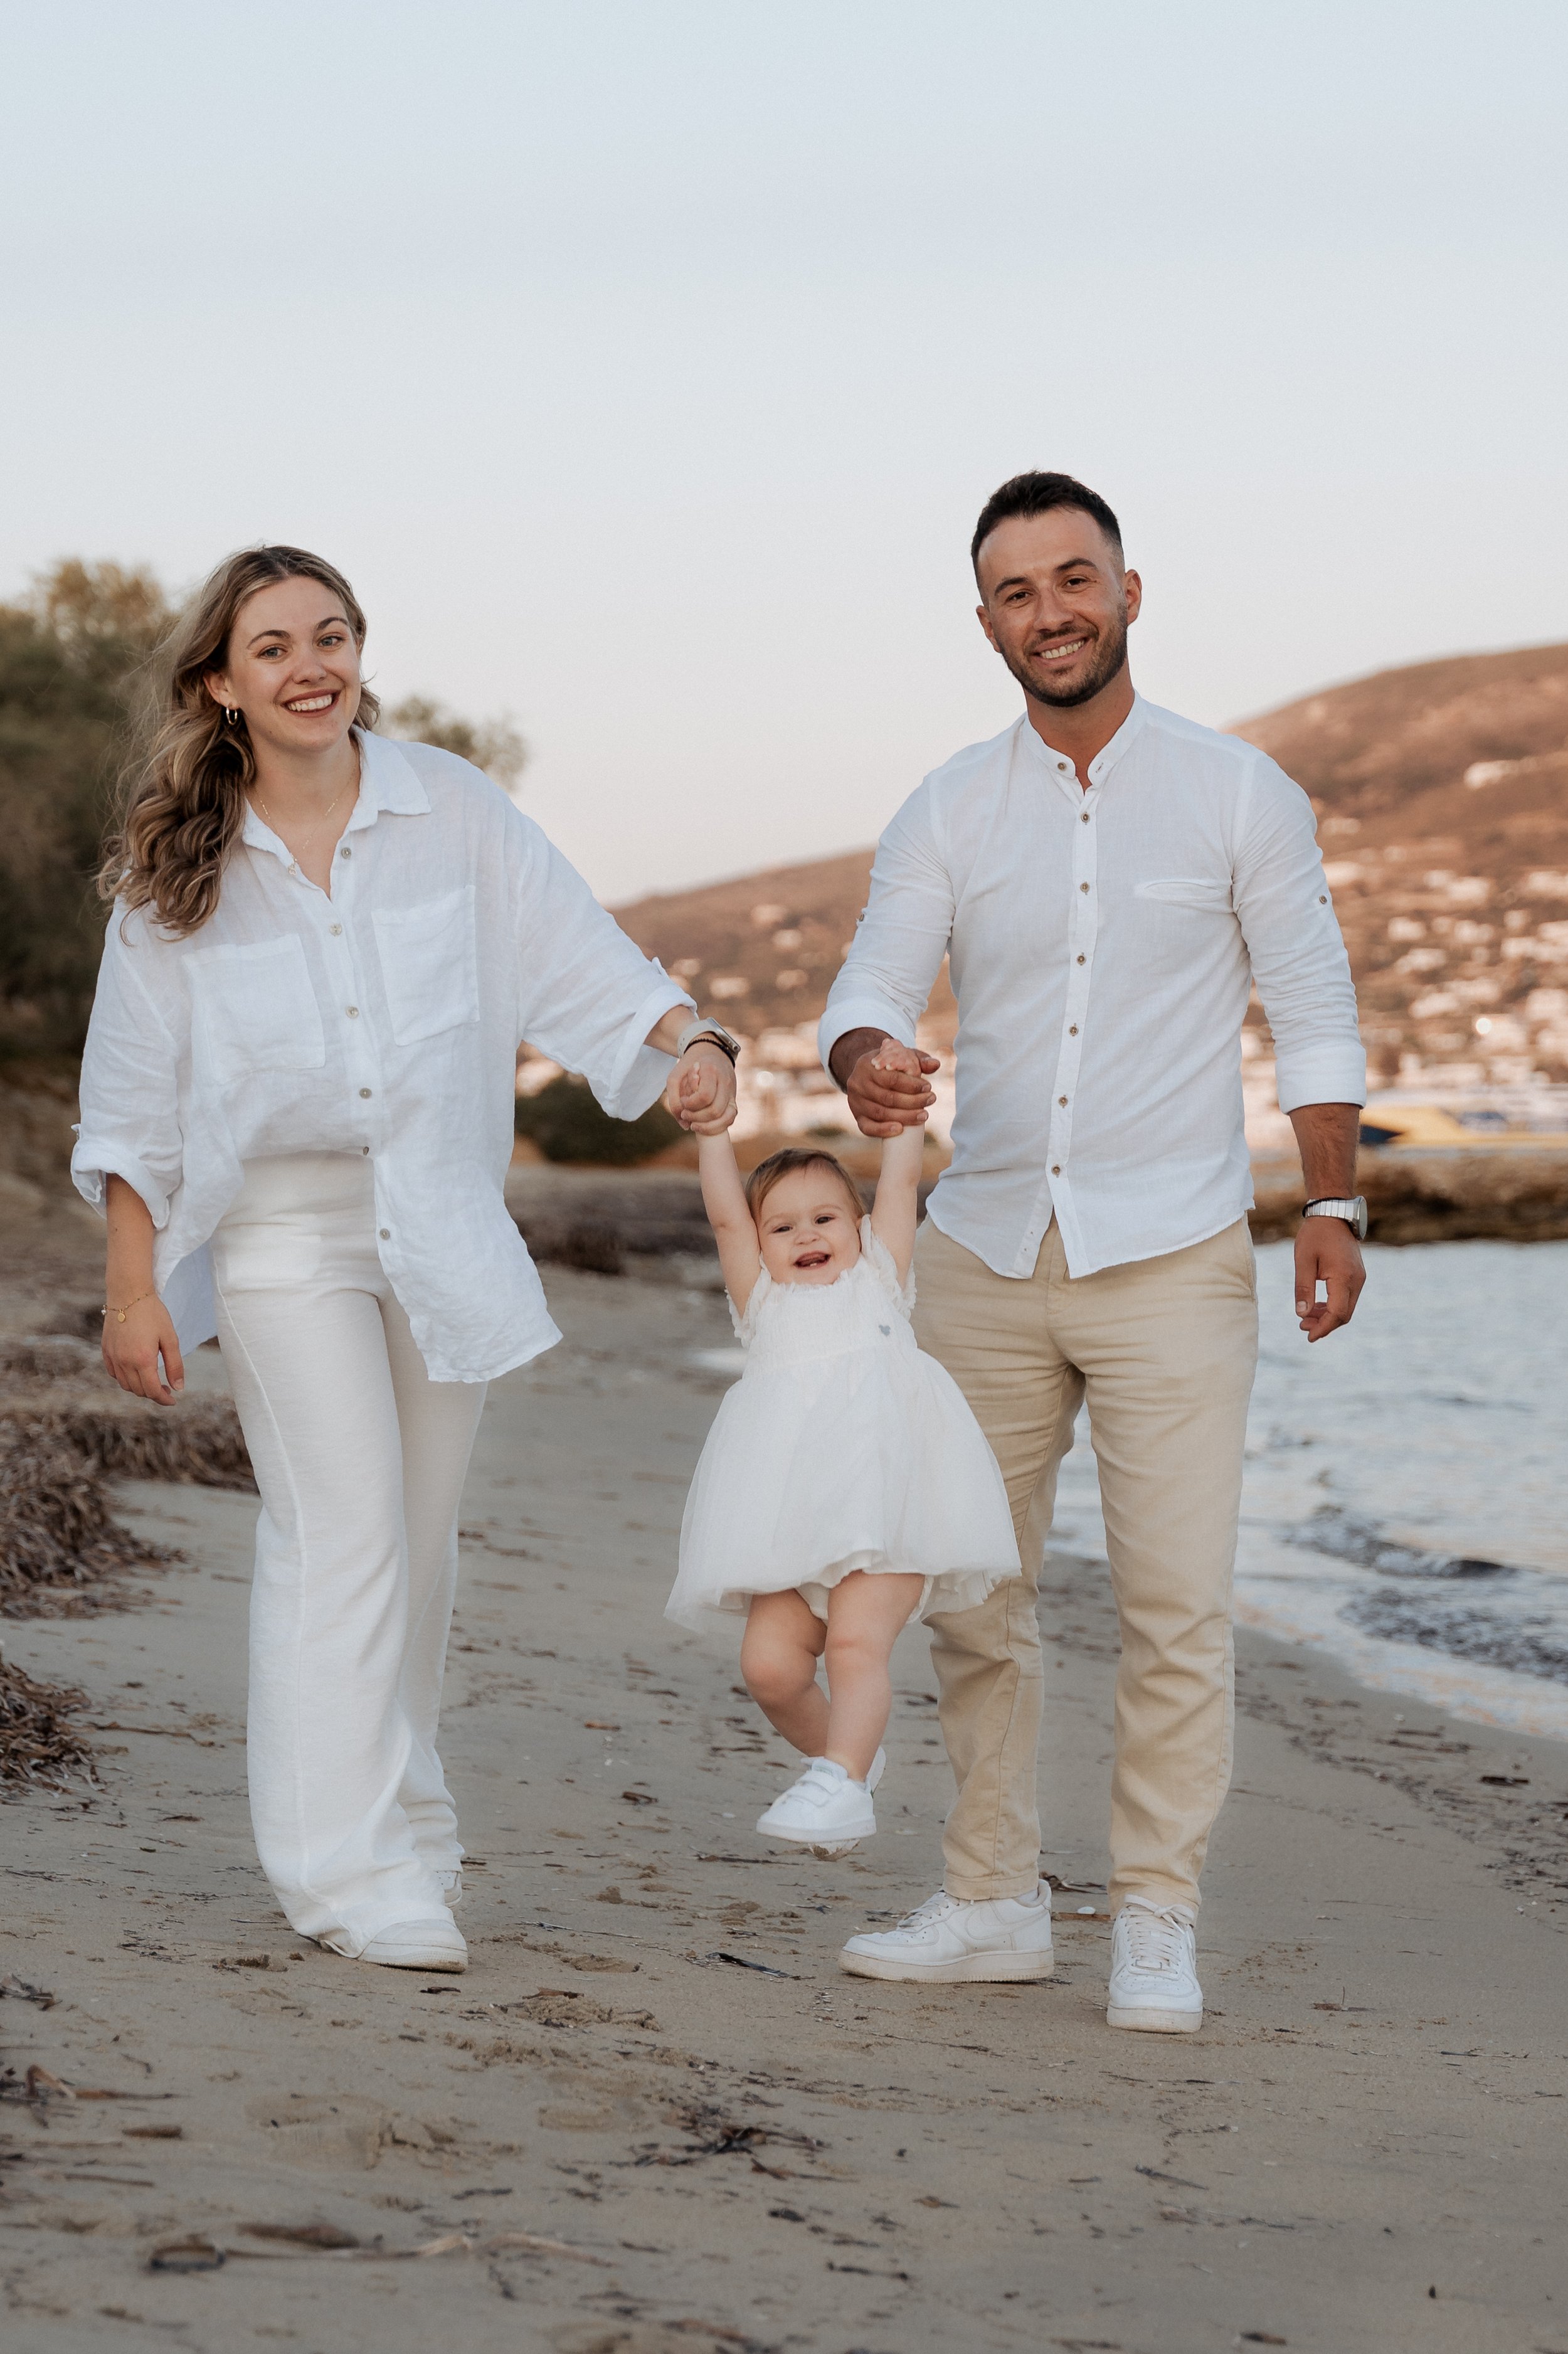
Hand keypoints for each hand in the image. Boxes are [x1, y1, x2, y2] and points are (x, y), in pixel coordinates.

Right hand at [101, 1295, 184, 1403]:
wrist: (128, 1294)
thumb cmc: (153, 1314)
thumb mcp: (170, 1338)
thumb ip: (175, 1365)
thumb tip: (178, 1388)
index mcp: (142, 1359)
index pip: (152, 1391)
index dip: (163, 1399)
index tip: (172, 1400)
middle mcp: (124, 1361)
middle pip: (138, 1390)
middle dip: (153, 1394)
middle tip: (166, 1387)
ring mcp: (113, 1357)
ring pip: (125, 1384)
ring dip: (139, 1388)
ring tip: (152, 1380)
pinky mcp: (106, 1350)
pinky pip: (114, 1373)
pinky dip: (125, 1378)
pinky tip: (135, 1371)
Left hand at [667, 1043, 736, 1134]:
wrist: (711, 1054)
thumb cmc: (689, 1067)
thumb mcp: (676, 1077)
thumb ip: (674, 1099)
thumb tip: (684, 1125)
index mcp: (711, 1070)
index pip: (704, 1096)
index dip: (691, 1105)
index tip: (683, 1101)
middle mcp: (725, 1081)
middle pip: (715, 1110)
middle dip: (697, 1117)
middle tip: (685, 1114)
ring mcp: (732, 1092)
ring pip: (725, 1117)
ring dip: (707, 1125)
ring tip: (693, 1122)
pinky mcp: (733, 1100)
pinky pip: (730, 1118)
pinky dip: (717, 1126)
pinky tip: (703, 1125)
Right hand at [846, 1042, 936, 1138]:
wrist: (865, 1074)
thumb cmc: (888, 1065)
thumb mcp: (901, 1056)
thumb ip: (918, 1059)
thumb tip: (935, 1064)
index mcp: (868, 1065)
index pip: (892, 1078)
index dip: (912, 1085)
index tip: (928, 1087)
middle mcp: (858, 1083)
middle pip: (888, 1097)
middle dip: (913, 1101)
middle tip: (930, 1100)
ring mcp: (855, 1102)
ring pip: (881, 1113)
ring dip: (904, 1117)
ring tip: (923, 1115)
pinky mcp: (857, 1117)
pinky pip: (867, 1127)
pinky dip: (883, 1130)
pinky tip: (900, 1130)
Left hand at [1294, 1218, 1364, 1341]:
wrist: (1333, 1214)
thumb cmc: (1315, 1235)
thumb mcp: (1303, 1260)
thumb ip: (1303, 1288)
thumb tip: (1301, 1314)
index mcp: (1344, 1277)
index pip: (1337, 1313)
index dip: (1323, 1327)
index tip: (1309, 1336)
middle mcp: (1357, 1280)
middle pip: (1344, 1314)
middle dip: (1325, 1325)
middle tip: (1302, 1327)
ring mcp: (1359, 1278)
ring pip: (1346, 1308)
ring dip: (1328, 1316)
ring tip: (1306, 1318)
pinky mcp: (1356, 1275)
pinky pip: (1347, 1298)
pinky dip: (1333, 1306)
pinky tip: (1317, 1306)